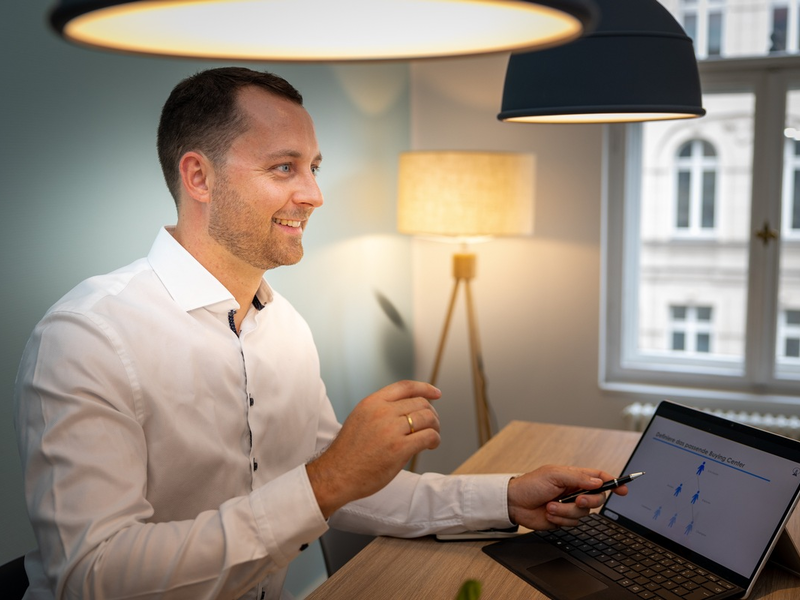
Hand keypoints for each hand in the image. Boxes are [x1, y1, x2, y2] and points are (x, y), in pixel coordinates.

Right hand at [306, 380, 440, 517]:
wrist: (336, 475)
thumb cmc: (349, 452)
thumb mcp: (361, 419)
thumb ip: (381, 411)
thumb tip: (409, 411)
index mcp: (372, 402)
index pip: (405, 386)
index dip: (425, 388)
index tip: (436, 394)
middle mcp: (382, 411)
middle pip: (420, 403)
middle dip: (431, 414)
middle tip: (432, 426)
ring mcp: (390, 429)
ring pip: (427, 418)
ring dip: (435, 427)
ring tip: (432, 438)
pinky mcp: (399, 448)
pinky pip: (428, 436)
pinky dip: (435, 440)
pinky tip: (430, 446)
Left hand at [507, 465, 628, 529]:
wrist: (514, 503)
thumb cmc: (531, 484)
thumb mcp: (554, 475)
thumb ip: (578, 478)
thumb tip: (598, 482)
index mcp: (574, 477)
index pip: (600, 478)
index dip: (614, 483)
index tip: (623, 489)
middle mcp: (575, 491)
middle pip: (597, 499)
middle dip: (588, 501)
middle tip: (576, 500)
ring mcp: (570, 506)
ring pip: (584, 514)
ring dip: (566, 511)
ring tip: (550, 506)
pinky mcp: (564, 520)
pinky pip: (573, 524)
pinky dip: (561, 520)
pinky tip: (549, 513)